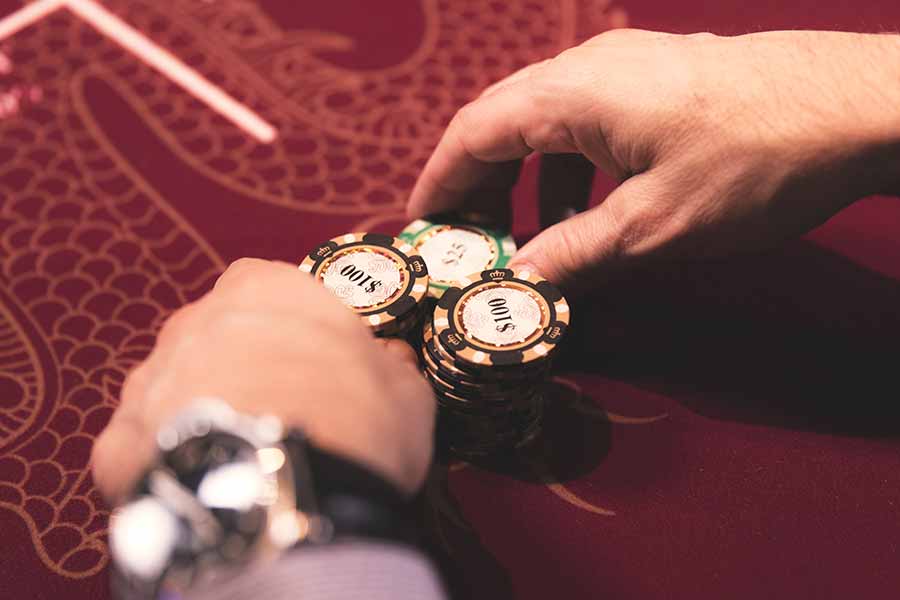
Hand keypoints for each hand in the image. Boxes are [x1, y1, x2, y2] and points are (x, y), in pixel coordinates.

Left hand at [91, 259, 434, 503]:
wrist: (286, 496)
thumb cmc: (354, 424)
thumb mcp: (406, 390)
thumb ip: (393, 364)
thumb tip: (392, 360)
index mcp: (266, 287)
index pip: (273, 286)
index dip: (296, 324)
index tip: (317, 356)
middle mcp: (197, 320)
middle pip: (218, 333)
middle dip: (244, 362)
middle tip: (284, 406)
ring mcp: (150, 378)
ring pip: (175, 384)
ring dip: (202, 406)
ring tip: (243, 451)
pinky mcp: (120, 440)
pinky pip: (141, 442)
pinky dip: (164, 458)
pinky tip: (199, 479)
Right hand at [408, 29, 899, 288]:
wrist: (858, 105)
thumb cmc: (756, 159)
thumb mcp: (653, 225)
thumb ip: (573, 253)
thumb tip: (519, 283)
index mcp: (571, 94)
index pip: (473, 135)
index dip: (440, 185)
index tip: (423, 230)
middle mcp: (588, 68)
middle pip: (501, 124)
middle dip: (480, 189)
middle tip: (473, 247)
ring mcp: (625, 67)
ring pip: (544, 123)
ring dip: (526, 182)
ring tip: (529, 241)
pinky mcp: (656, 78)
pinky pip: (585, 122)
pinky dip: (568, 168)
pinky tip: (586, 211)